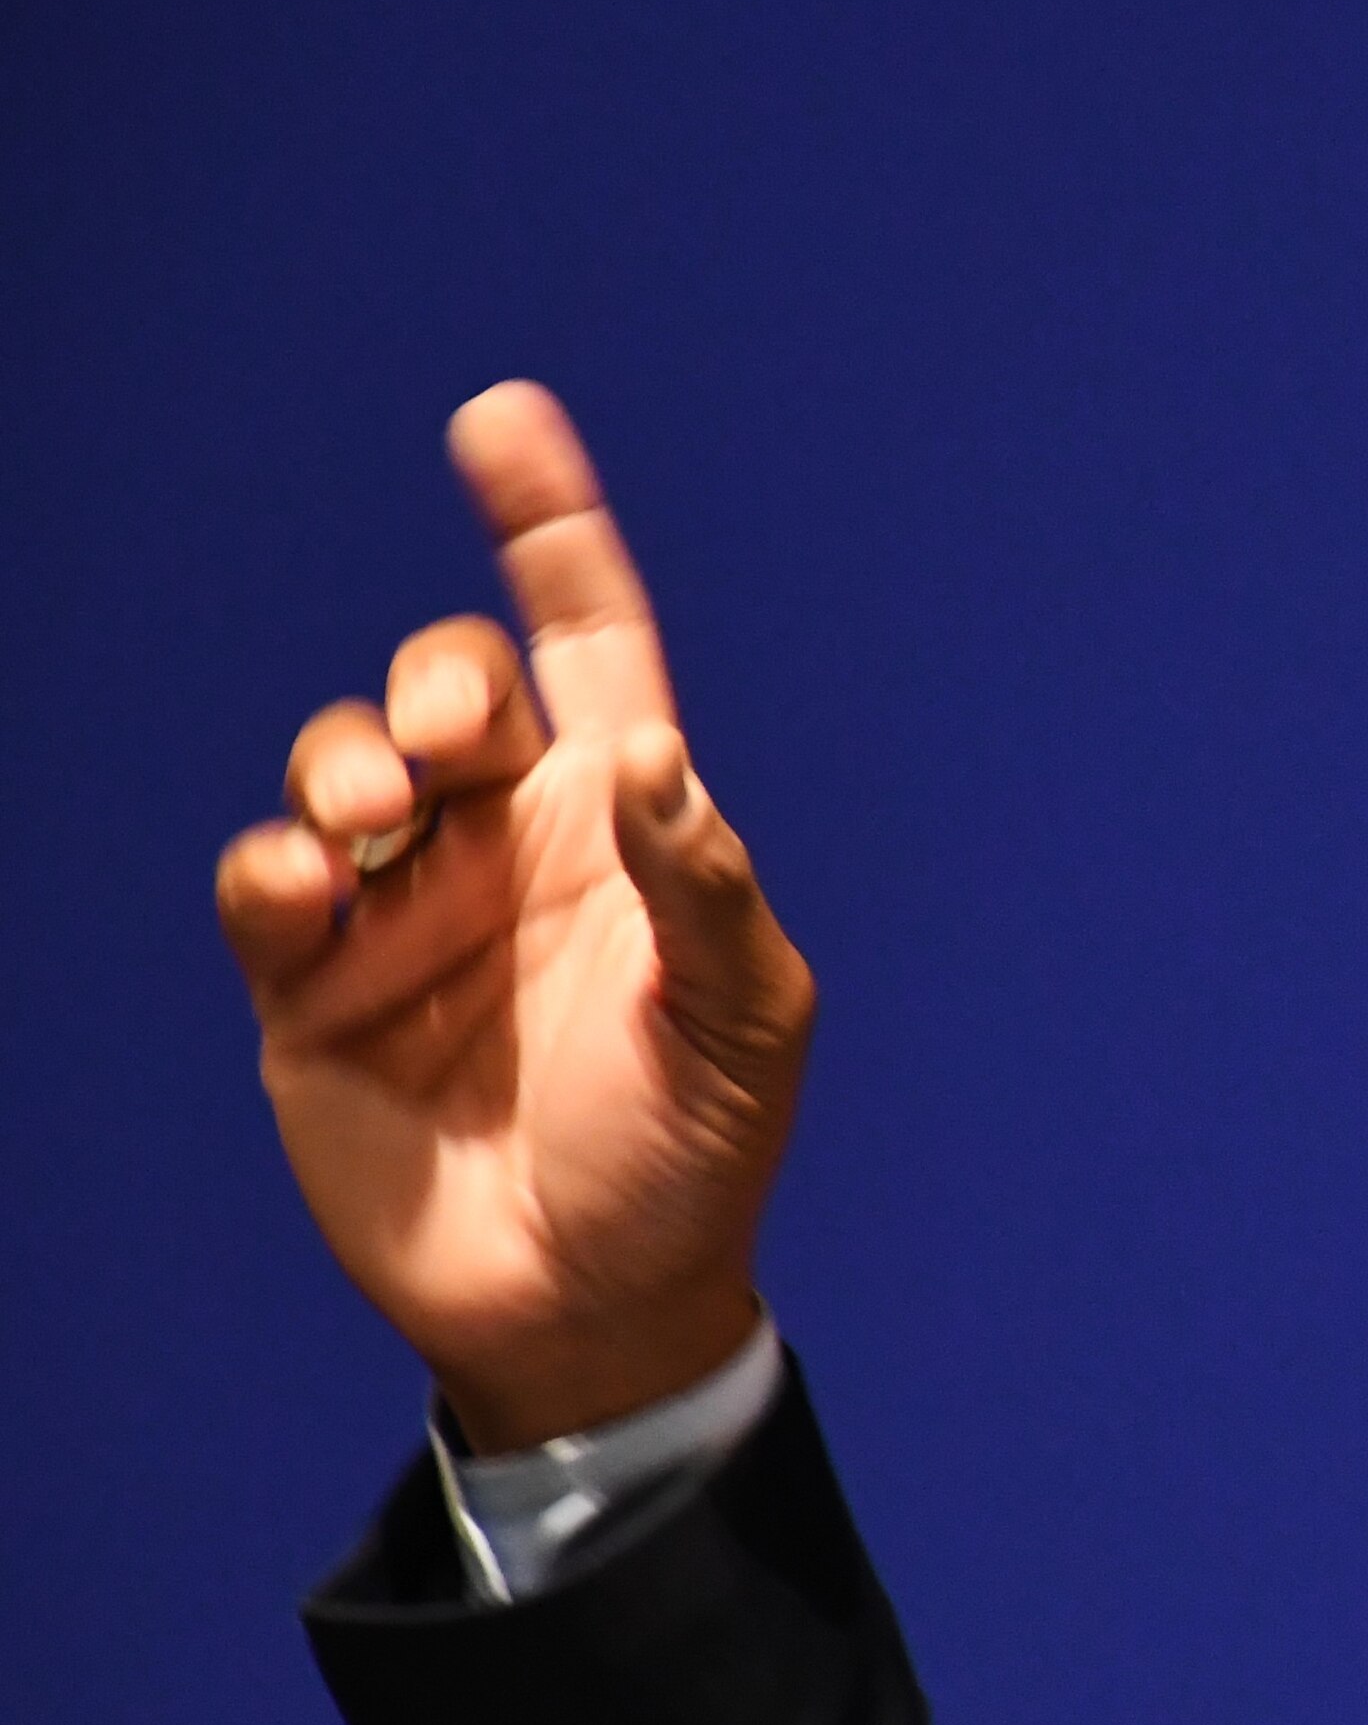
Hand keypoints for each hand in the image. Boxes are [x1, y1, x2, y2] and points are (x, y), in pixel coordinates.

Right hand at [214, 384, 813, 1451]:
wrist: (590, 1303)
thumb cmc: (696, 1157)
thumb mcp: (744, 1027)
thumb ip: (707, 889)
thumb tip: (649, 764)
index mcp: (623, 824)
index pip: (585, 642)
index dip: (545, 532)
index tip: (499, 421)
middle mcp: (506, 842)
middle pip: (445, 686)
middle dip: (435, 682)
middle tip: (451, 750)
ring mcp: (403, 910)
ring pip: (340, 761)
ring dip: (346, 762)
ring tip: (374, 824)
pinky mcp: (312, 989)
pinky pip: (266, 882)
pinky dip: (275, 867)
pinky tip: (313, 892)